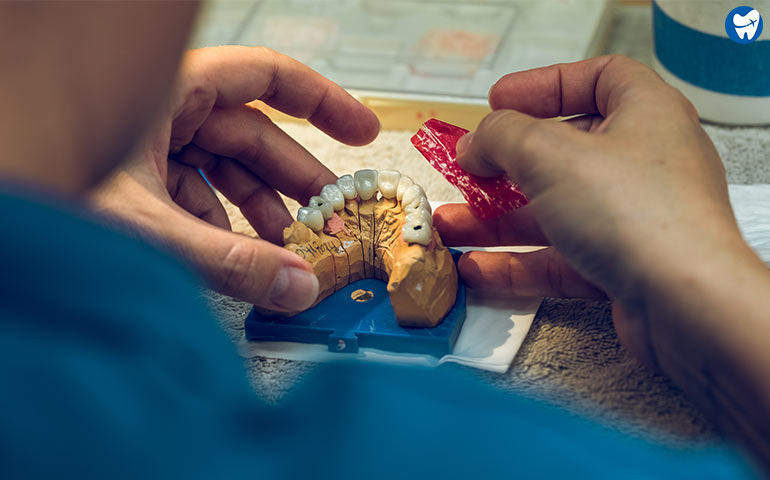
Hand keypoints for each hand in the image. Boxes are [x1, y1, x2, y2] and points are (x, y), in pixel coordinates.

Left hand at [91, 46, 378, 311]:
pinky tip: (239, 255)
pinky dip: (223, 223)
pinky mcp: (137, 179)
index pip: (265, 79)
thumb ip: (229, 261)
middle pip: (253, 136)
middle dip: (296, 182)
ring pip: (225, 170)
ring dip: (262, 210)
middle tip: (334, 217)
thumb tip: (298, 288)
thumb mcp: (150, 228)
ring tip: (292, 250)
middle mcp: (162, 113)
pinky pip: (197, 194)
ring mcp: (148, 147)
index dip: (322, 103)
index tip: (361, 132)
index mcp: (168, 92)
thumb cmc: (43, 188)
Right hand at [434, 55, 760, 366]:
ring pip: (555, 211)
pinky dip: (517, 262)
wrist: (686, 306)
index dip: (545, 85)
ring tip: (452, 226)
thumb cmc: (636, 212)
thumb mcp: (551, 154)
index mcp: (645, 115)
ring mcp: (633, 218)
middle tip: (467, 170)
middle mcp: (643, 164)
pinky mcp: (623, 267)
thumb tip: (475, 143)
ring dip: (498, 220)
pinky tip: (478, 268)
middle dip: (505, 164)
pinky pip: (560, 258)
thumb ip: (501, 137)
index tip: (501, 101)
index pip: (599, 78)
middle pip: (564, 151)